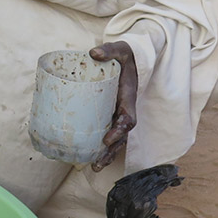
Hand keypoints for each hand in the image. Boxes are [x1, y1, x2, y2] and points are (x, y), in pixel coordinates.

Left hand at [89, 41, 137, 171]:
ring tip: (93, 167)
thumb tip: (93, 53)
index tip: (107, 138)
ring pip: (115, 139)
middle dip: (111, 151)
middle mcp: (125, 110)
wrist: (132, 59)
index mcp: (128, 98)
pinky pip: (106, 132)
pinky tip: (86, 156)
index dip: (119, 130)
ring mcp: (118, 114)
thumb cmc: (125, 56)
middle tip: (97, 164)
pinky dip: (99, 145)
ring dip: (106, 154)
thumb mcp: (120, 50)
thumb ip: (109, 50)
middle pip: (121, 136)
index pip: (127, 119)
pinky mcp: (109, 115)